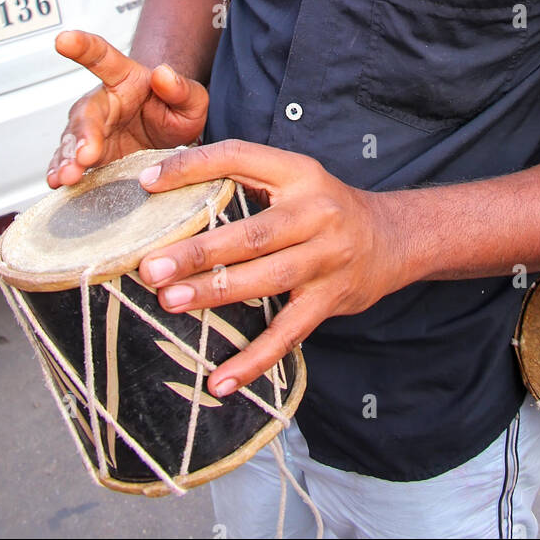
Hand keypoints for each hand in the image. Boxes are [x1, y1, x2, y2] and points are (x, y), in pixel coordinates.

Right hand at [46, 29, 208, 188]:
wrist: (168, 137)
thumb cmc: (175, 110)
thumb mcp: (192, 99)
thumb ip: (181, 88)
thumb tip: (163, 73)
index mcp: (124, 78)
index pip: (101, 56)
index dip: (82, 46)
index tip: (63, 39)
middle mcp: (101, 103)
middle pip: (84, 114)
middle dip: (82, 136)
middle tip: (86, 155)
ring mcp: (91, 131)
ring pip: (71, 142)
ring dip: (67, 159)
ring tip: (67, 175)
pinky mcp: (88, 157)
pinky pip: (69, 163)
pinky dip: (61, 172)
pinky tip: (56, 182)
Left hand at [136, 140, 402, 396]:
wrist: (392, 237)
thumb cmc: (324, 206)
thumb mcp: (294, 178)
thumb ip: (245, 178)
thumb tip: (168, 183)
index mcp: (298, 172)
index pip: (239, 158)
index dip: (192, 168)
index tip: (148, 184)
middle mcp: (315, 212)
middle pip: (251, 233)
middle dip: (197, 252)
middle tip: (151, 267)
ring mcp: (326, 258)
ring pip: (265, 279)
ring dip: (215, 293)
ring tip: (170, 302)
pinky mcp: (330, 300)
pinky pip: (287, 334)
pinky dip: (252, 360)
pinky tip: (219, 381)